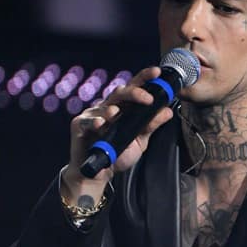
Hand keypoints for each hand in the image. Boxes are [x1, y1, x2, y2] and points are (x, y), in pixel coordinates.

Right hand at [64, 66, 173, 187]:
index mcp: (122, 108)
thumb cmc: (117, 154)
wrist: (99, 174)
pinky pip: (87, 120)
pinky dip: (95, 122)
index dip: (144, 78)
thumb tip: (167, 111)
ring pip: (104, 106)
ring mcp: (92, 115)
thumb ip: (151, 125)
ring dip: (111, 110)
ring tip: (116, 114)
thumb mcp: (139, 141)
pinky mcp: (79, 125)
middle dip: (134, 92)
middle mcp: (107, 107)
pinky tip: (100, 125)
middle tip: (147, 99)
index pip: (133, 88)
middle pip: (120, 92)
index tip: (157, 72)